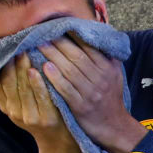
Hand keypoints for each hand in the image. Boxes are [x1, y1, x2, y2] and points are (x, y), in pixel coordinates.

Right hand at [0, 54, 81, 152]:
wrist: (59, 143)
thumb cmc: (40, 117)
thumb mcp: (18, 105)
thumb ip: (3, 90)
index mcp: (6, 106)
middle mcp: (14, 111)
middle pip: (9, 83)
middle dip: (10, 63)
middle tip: (14, 45)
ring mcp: (29, 116)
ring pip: (22, 89)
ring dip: (22, 69)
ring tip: (23, 52)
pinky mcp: (46, 119)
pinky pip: (41, 97)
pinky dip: (37, 83)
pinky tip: (37, 70)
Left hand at [40, 36, 146, 152]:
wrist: (114, 126)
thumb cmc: (110, 98)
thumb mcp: (115, 76)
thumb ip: (107, 58)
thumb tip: (97, 37)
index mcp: (109, 69)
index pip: (89, 47)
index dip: (72, 36)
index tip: (58, 26)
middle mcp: (101, 79)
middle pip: (76, 56)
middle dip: (58, 43)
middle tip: (41, 33)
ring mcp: (91, 93)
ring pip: (69, 71)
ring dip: (52, 56)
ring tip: (36, 46)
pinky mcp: (81, 106)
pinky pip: (66, 89)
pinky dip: (55, 78)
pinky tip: (43, 68)